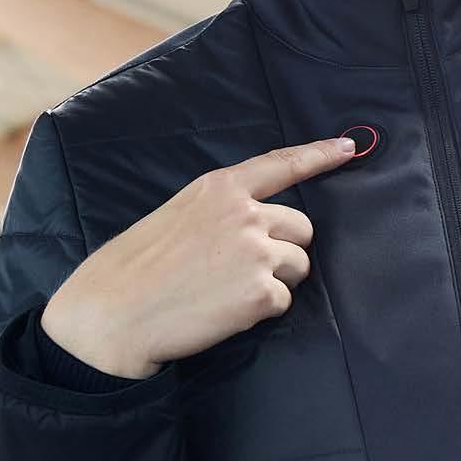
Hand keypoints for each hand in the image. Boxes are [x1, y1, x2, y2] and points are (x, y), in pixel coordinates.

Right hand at [41, 135, 356, 373]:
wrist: (113, 312)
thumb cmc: (136, 268)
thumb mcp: (177, 216)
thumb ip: (221, 213)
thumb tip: (256, 227)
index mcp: (220, 188)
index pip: (281, 164)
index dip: (318, 156)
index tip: (347, 148)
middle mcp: (245, 213)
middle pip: (302, 227)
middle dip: (285, 249)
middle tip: (243, 271)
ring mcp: (257, 251)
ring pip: (300, 265)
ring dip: (277, 281)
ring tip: (229, 292)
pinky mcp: (262, 290)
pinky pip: (285, 300)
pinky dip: (262, 310)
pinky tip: (225, 311)